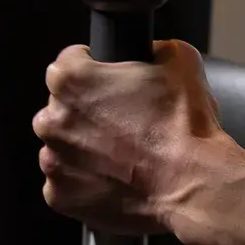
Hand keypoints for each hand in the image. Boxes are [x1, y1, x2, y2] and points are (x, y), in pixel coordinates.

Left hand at [34, 39, 230, 237]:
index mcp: (72, 81)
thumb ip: (153, 48)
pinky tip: (113, 179)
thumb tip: (149, 53)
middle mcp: (54, 120)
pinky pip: (66, 182)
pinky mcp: (61, 196)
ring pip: (61, 146)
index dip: (92, 67)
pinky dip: (84, 181)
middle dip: (84, 111)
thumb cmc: (183, 126)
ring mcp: (54, 162)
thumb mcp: (179, 59)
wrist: (191, 184)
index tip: (106, 79)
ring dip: (81, 147)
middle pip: (60, 107)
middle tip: (119, 121)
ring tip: (118, 154)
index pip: (69, 61)